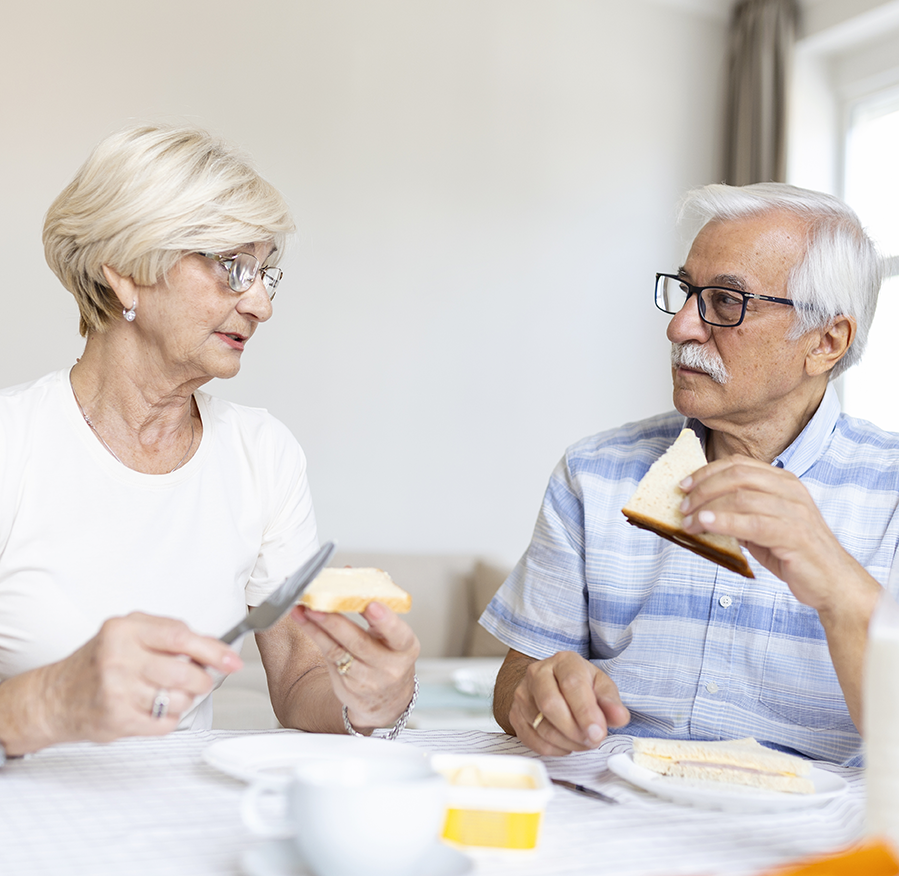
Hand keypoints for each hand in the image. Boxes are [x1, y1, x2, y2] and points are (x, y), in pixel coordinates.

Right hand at [48, 612, 241, 743]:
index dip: (212, 650)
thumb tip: (216, 647)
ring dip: (183, 700)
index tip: (231, 660)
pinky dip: (168, 718)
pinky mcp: (116, 720)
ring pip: (177, 700)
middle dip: (202, 680)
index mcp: (125, 629)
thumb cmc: (98, 663)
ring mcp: (116, 690)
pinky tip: (153, 709)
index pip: (180, 636)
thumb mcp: (129, 634)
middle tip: (201, 681)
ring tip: (167, 694)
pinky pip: (165, 723)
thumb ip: (170, 635)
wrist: (53, 697)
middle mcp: (118, 658)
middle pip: (183, 672)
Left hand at [291, 603, 419, 730]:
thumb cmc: (390, 656)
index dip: (385, 620)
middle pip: (359, 643)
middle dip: (336, 622)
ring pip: (337, 652)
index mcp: (406, 648)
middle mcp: (389, 667)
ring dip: (317, 629)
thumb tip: (351, 574)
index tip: (371, 605)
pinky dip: (315, 638)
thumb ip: (377, 611)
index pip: (398, 634)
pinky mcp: (347, 687)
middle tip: (319, 605)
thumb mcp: (394, 636)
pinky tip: (305, 623)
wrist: (388, 698)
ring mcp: (367, 680)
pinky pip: (328, 659)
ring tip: (303, 611)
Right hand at [508, 651, 629, 755]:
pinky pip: (533, 740)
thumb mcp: (600, 686)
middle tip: (593, 740)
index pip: (571, 685)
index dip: (585, 712)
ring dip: (568, 742)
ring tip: (584, 741)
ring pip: (542, 726)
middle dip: (575, 730)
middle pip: (550, 705)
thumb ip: (611, 702)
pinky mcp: (515, 714)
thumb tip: (619, 717)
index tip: (598, 733)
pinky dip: (554, 749)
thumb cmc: (579, 685)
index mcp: (563, 661)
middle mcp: (537, 673)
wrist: (550, 683)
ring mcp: (522, 694)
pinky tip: (567, 743)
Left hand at [679, 455, 862, 609]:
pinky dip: (723, 521)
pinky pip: (752, 522)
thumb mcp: (763, 526)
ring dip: (707, 508)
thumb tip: (699, 509)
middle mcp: (790, 490)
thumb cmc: (794, 554)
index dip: (706, 472)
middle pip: (736, 476)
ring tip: (688, 522)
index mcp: (783, 481)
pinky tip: (704, 524)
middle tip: (682, 506)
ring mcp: (794, 510)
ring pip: (740, 496)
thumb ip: (739, 513)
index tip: (683, 486)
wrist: (833, 582)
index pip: (738, 464)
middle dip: (702, 489)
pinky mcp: (793, 534)